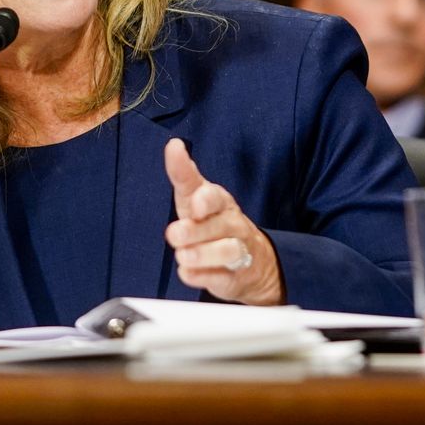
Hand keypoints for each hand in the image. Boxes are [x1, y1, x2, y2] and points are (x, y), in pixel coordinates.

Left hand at [163, 139, 282, 304]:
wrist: (250, 261)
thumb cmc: (213, 222)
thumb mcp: (196, 197)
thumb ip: (184, 175)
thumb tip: (174, 146)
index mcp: (219, 201)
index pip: (213, 195)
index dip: (204, 199)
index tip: (195, 203)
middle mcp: (232, 224)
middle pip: (218, 225)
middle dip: (195, 230)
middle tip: (174, 234)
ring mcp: (237, 250)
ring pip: (226, 252)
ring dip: (201, 254)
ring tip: (182, 255)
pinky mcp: (235, 276)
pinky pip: (221, 278)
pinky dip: (203, 277)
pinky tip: (188, 272)